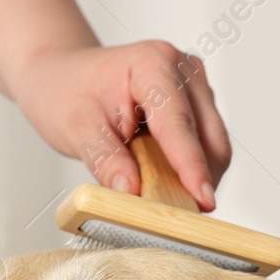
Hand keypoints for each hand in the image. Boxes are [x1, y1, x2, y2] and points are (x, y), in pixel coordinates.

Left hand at [9, 42, 231, 210]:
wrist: (65, 77)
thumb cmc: (68, 94)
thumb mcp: (77, 130)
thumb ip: (107, 161)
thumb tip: (132, 193)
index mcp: (152, 64)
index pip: (178, 123)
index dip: (191, 165)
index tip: (203, 200)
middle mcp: (183, 70)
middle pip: (209, 138)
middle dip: (197, 179)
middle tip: (175, 216)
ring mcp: (195, 88)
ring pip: (215, 147)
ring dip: (195, 177)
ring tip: (158, 191)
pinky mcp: (199, 106)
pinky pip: (208, 148)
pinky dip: (191, 171)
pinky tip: (165, 178)